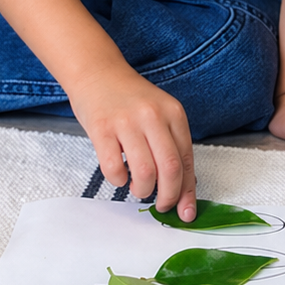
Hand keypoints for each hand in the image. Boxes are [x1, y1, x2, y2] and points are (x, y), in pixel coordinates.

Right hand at [67, 67, 197, 219]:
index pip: (186, 160)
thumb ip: (171, 145)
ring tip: (138, 188)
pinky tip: (119, 174)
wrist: (97, 72)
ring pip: (145, 172)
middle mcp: (153, 116)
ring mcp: (127, 122)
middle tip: (161, 205)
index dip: (188, 192)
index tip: (186, 212)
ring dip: (142, 191)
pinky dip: (118, 181)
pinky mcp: (102, 128)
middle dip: (168, 197)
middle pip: (170, 169)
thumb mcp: (159, 113)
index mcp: (173, 113)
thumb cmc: (129, 99)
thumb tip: (183, 189)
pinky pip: (114, 168)